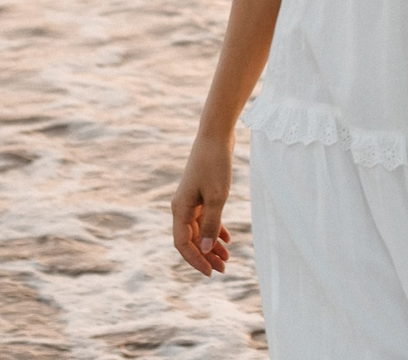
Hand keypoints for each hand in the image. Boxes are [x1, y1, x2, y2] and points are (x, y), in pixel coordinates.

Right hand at [169, 133, 234, 276]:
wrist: (216, 135)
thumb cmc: (215, 164)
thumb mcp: (217, 197)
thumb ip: (212, 224)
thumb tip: (207, 250)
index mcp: (180, 209)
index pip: (183, 244)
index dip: (195, 260)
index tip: (210, 272)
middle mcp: (182, 207)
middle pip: (191, 240)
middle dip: (206, 256)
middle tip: (223, 270)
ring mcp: (191, 200)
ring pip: (199, 230)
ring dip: (212, 244)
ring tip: (228, 258)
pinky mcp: (201, 193)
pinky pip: (205, 218)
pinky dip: (215, 229)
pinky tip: (227, 239)